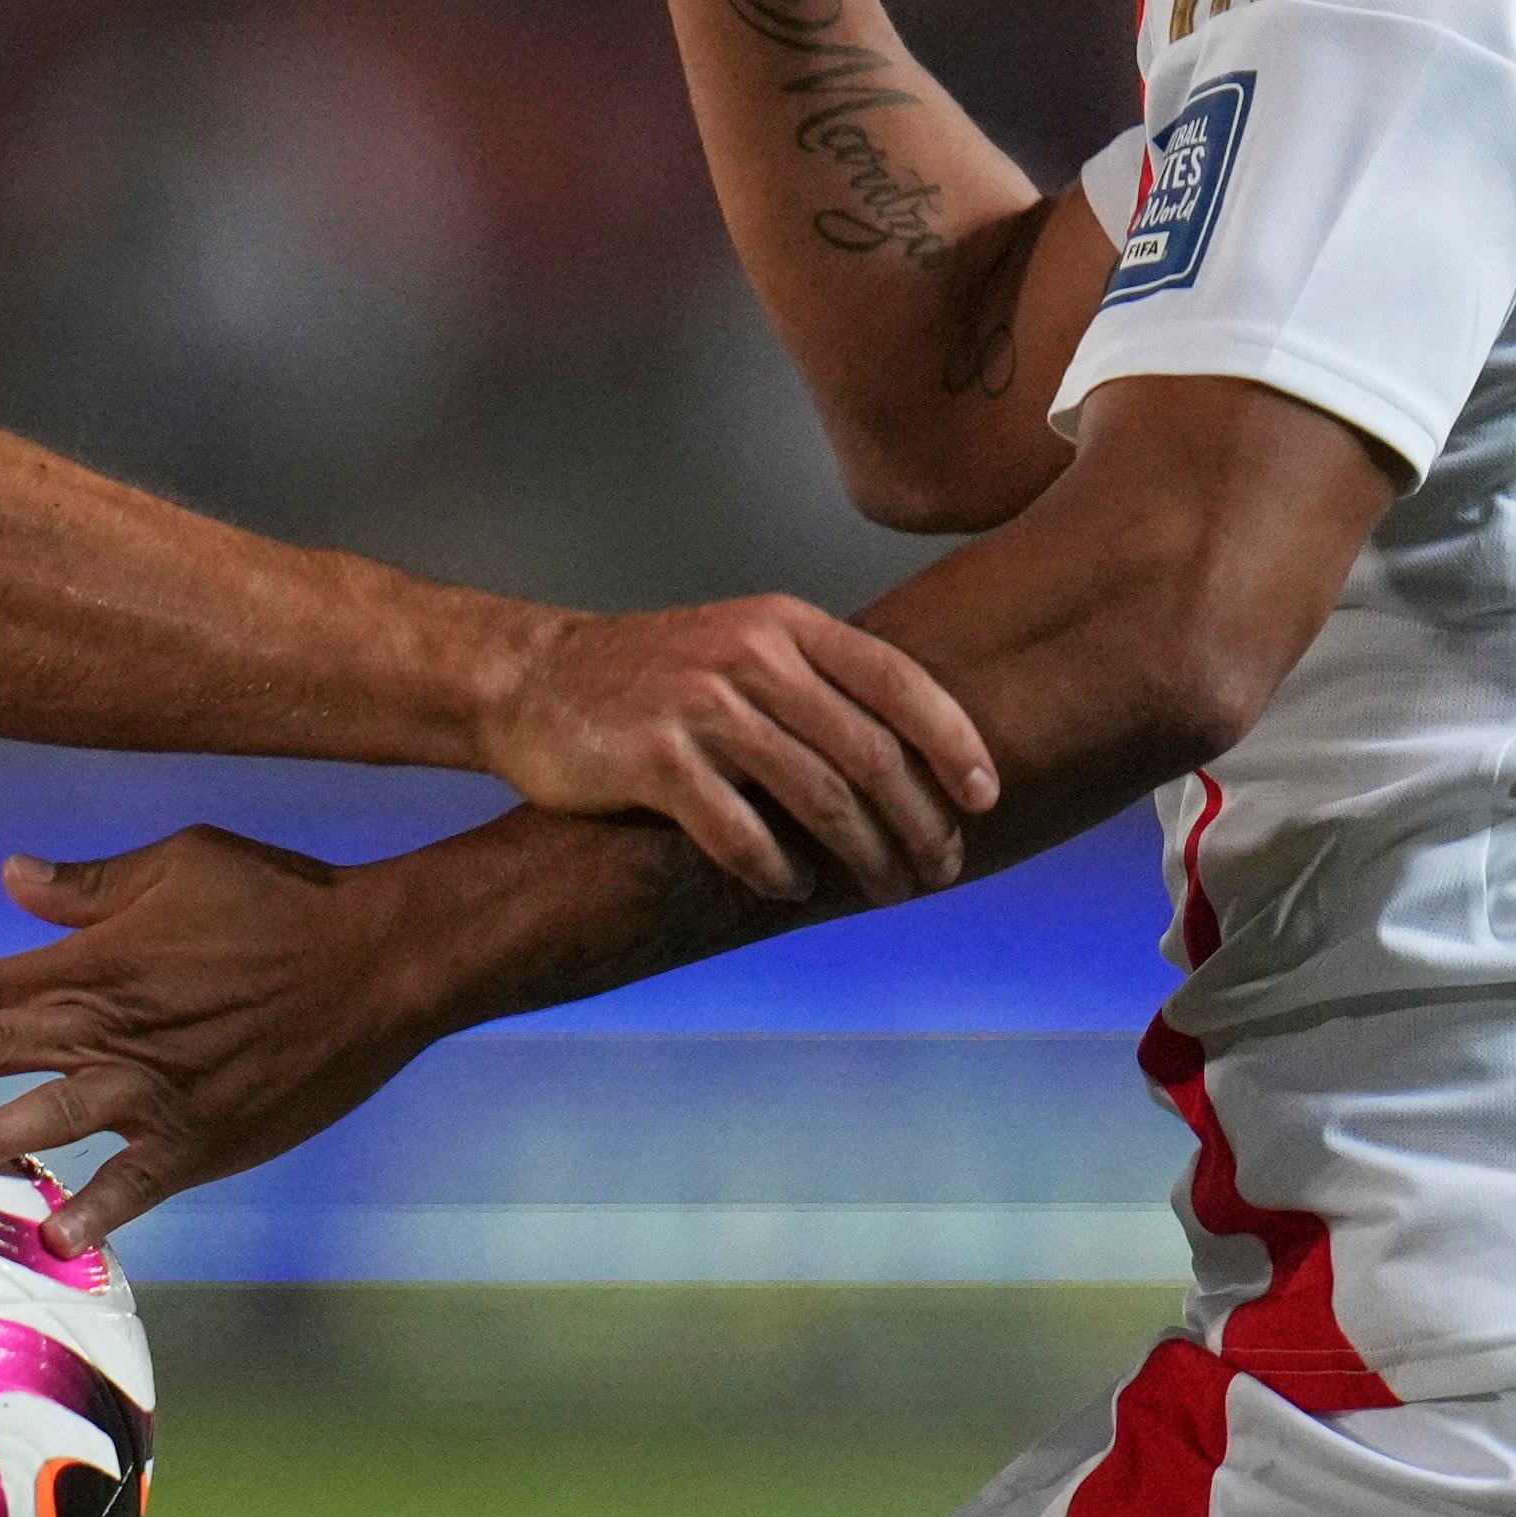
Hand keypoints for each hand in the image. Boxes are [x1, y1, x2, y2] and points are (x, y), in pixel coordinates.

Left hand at [0, 828, 437, 1249]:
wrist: (381, 960)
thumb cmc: (282, 898)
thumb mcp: (180, 864)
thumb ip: (88, 885)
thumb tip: (10, 876)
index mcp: (99, 960)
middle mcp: (115, 1027)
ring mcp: (158, 1088)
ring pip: (50, 1114)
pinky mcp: (206, 1135)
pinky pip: (140, 1180)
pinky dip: (100, 1208)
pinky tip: (59, 1235)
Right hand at [479, 596, 990, 903]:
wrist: (531, 680)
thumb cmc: (648, 678)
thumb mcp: (739, 650)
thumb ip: (815, 687)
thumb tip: (912, 758)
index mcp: (785, 626)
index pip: (899, 681)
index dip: (953, 743)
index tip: (985, 800)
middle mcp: (751, 656)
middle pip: (868, 752)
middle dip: (918, 822)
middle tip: (937, 871)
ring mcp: (702, 705)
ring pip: (817, 795)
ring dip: (862, 857)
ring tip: (882, 890)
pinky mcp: (654, 758)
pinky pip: (739, 831)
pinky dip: (775, 870)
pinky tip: (789, 890)